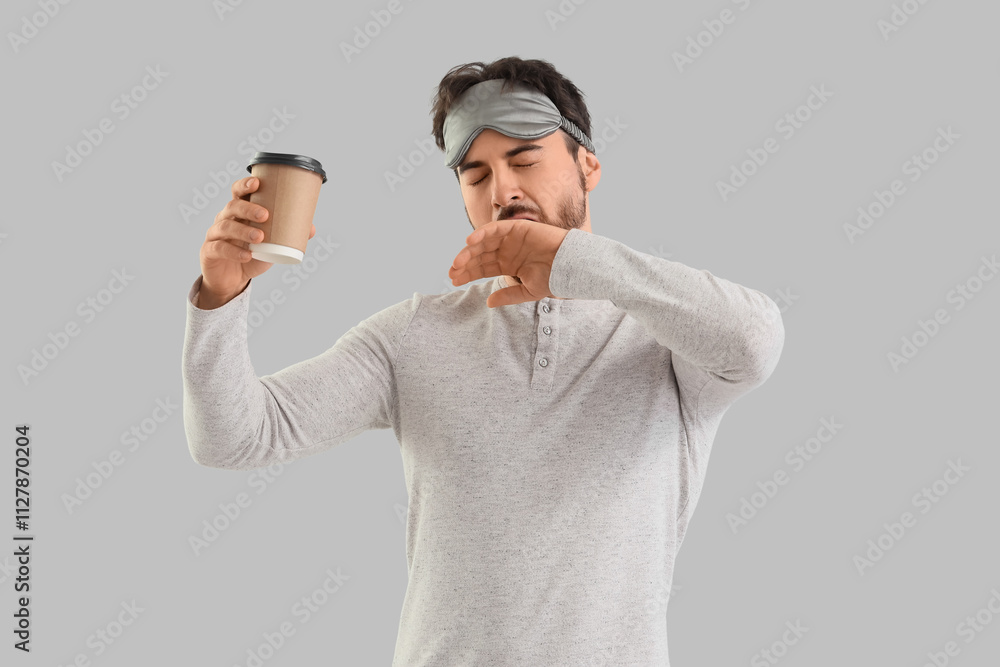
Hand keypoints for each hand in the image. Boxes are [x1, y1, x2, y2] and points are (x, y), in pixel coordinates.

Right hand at [200, 176, 315, 304]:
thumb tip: (311, 229)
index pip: (238, 193)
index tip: (257, 183)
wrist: (232, 280)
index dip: (244, 185)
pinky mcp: (209, 251)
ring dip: (243, 231)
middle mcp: (225, 219)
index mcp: (239, 212)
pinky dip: (234, 252)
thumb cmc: (252, 255)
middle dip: (248, 208)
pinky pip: (219, 248)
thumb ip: (288, 235)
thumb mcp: (271, 245)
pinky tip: (247, 255)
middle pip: (232, 207)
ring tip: (260, 237)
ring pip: (225, 227)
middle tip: (265, 215)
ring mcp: (215, 235)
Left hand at [448, 219, 568, 307]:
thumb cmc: (554, 279)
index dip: (468, 273)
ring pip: (484, 242)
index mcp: (508, 265)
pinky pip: (495, 228)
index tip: (454, 280)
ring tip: (458, 261)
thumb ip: (508, 295)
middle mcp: (507, 251)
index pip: (483, 268)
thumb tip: (488, 303)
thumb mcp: (528, 291)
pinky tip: (470, 242)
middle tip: (452, 273)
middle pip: (480, 255)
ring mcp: (511, 238)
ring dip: (469, 250)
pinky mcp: (517, 227)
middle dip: (465, 263)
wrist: (571, 266)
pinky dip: (482, 233)